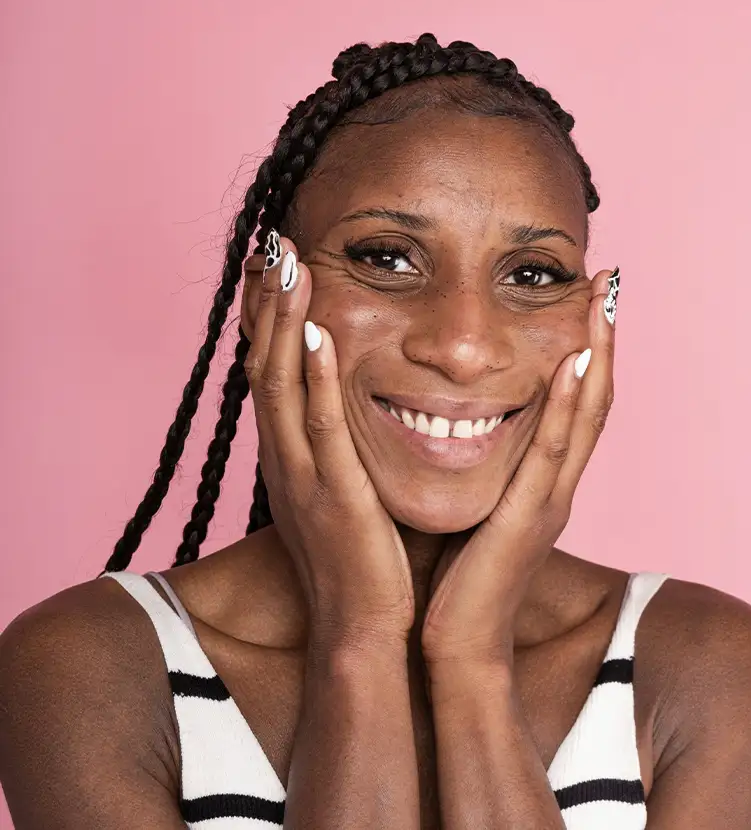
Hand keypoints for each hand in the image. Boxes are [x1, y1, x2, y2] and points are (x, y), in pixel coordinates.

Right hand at [244, 235, 413, 650]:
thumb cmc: (365, 556)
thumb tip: (364, 396)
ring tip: (289, 265)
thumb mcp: (346, 485)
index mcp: (292, 452)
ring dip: (282, 323)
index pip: (270, 369)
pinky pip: (321, 430)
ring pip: (282, 386)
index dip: (265, 314)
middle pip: (264, 364)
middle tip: (273, 242)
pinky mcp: (332, 498)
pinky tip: (317, 335)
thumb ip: (345, 439)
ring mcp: (302, 476)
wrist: (366, 628)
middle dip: (267, 302)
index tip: (273, 262)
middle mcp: (285, 456)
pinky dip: (316, 380)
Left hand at [420, 269, 616, 669]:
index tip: (584, 300)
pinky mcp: (530, 519)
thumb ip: (474, 466)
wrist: (457, 645)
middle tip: (607, 285)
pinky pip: (552, 453)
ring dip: (597, 358)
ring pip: (585, 418)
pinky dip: (568, 406)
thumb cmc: (456, 575)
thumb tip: (441, 417)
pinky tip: (572, 364)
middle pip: (592, 401)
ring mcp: (549, 501)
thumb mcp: (471, 507)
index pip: (572, 405)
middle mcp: (555, 486)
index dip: (585, 353)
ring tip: (600, 303)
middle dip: (602, 341)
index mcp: (539, 482)